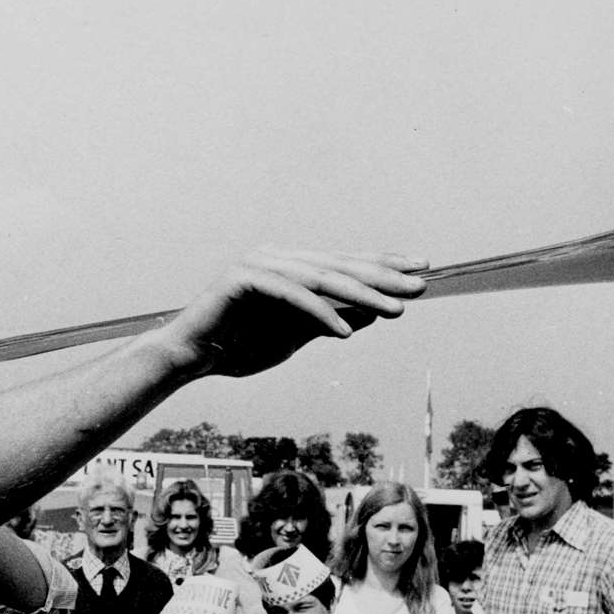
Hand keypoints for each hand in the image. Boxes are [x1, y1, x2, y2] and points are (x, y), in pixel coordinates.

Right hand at [157, 250, 426, 378]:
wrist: (191, 357)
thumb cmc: (239, 346)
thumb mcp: (295, 336)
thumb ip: (329, 321)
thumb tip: (372, 314)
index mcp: (290, 265)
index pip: (343, 262)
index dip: (383, 265)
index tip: (421, 270)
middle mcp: (276, 256)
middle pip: (338, 265)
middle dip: (382, 277)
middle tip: (419, 287)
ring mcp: (258, 264)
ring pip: (320, 278)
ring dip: (360, 295)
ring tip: (393, 310)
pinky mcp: (242, 279)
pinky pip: (291, 296)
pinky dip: (320, 313)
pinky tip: (347, 331)